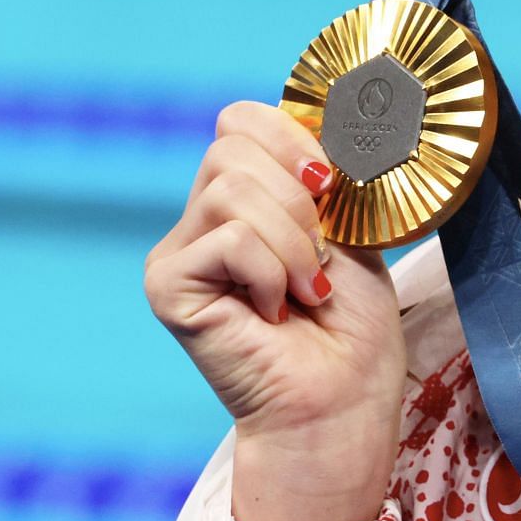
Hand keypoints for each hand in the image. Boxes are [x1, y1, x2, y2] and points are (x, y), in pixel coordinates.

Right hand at [145, 100, 406, 520]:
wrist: (344, 400)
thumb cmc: (352, 325)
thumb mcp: (349, 228)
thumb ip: (325, 177)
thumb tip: (331, 123)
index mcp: (242, 198)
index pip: (239, 120)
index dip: (290, 136)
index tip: (331, 183)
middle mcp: (200, 220)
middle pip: (232, 146)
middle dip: (298, 196)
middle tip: (321, 252)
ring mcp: (178, 253)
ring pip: (230, 191)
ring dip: (292, 240)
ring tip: (308, 287)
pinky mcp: (168, 286)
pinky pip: (228, 239)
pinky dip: (272, 270)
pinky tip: (279, 309)